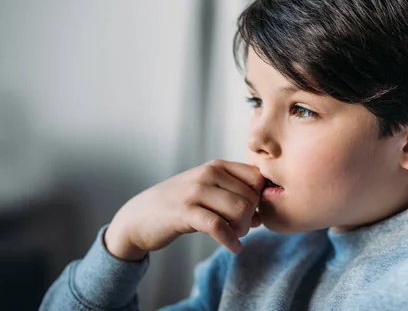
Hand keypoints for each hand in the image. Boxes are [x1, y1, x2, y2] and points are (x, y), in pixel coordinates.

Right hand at [104, 159, 264, 259]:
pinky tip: (234, 247)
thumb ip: (234, 198)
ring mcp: (196, 191)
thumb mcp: (208, 193)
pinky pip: (219, 227)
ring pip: (239, 209)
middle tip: (241, 229)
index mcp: (217, 166)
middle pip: (250, 196)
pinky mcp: (185, 212)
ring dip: (243, 229)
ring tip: (235, 236)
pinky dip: (231, 240)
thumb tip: (261, 217)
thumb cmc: (179, 205)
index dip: (260, 198)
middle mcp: (208, 174)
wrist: (139, 216)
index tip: (253, 212)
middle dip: (251, 217)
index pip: (256, 177)